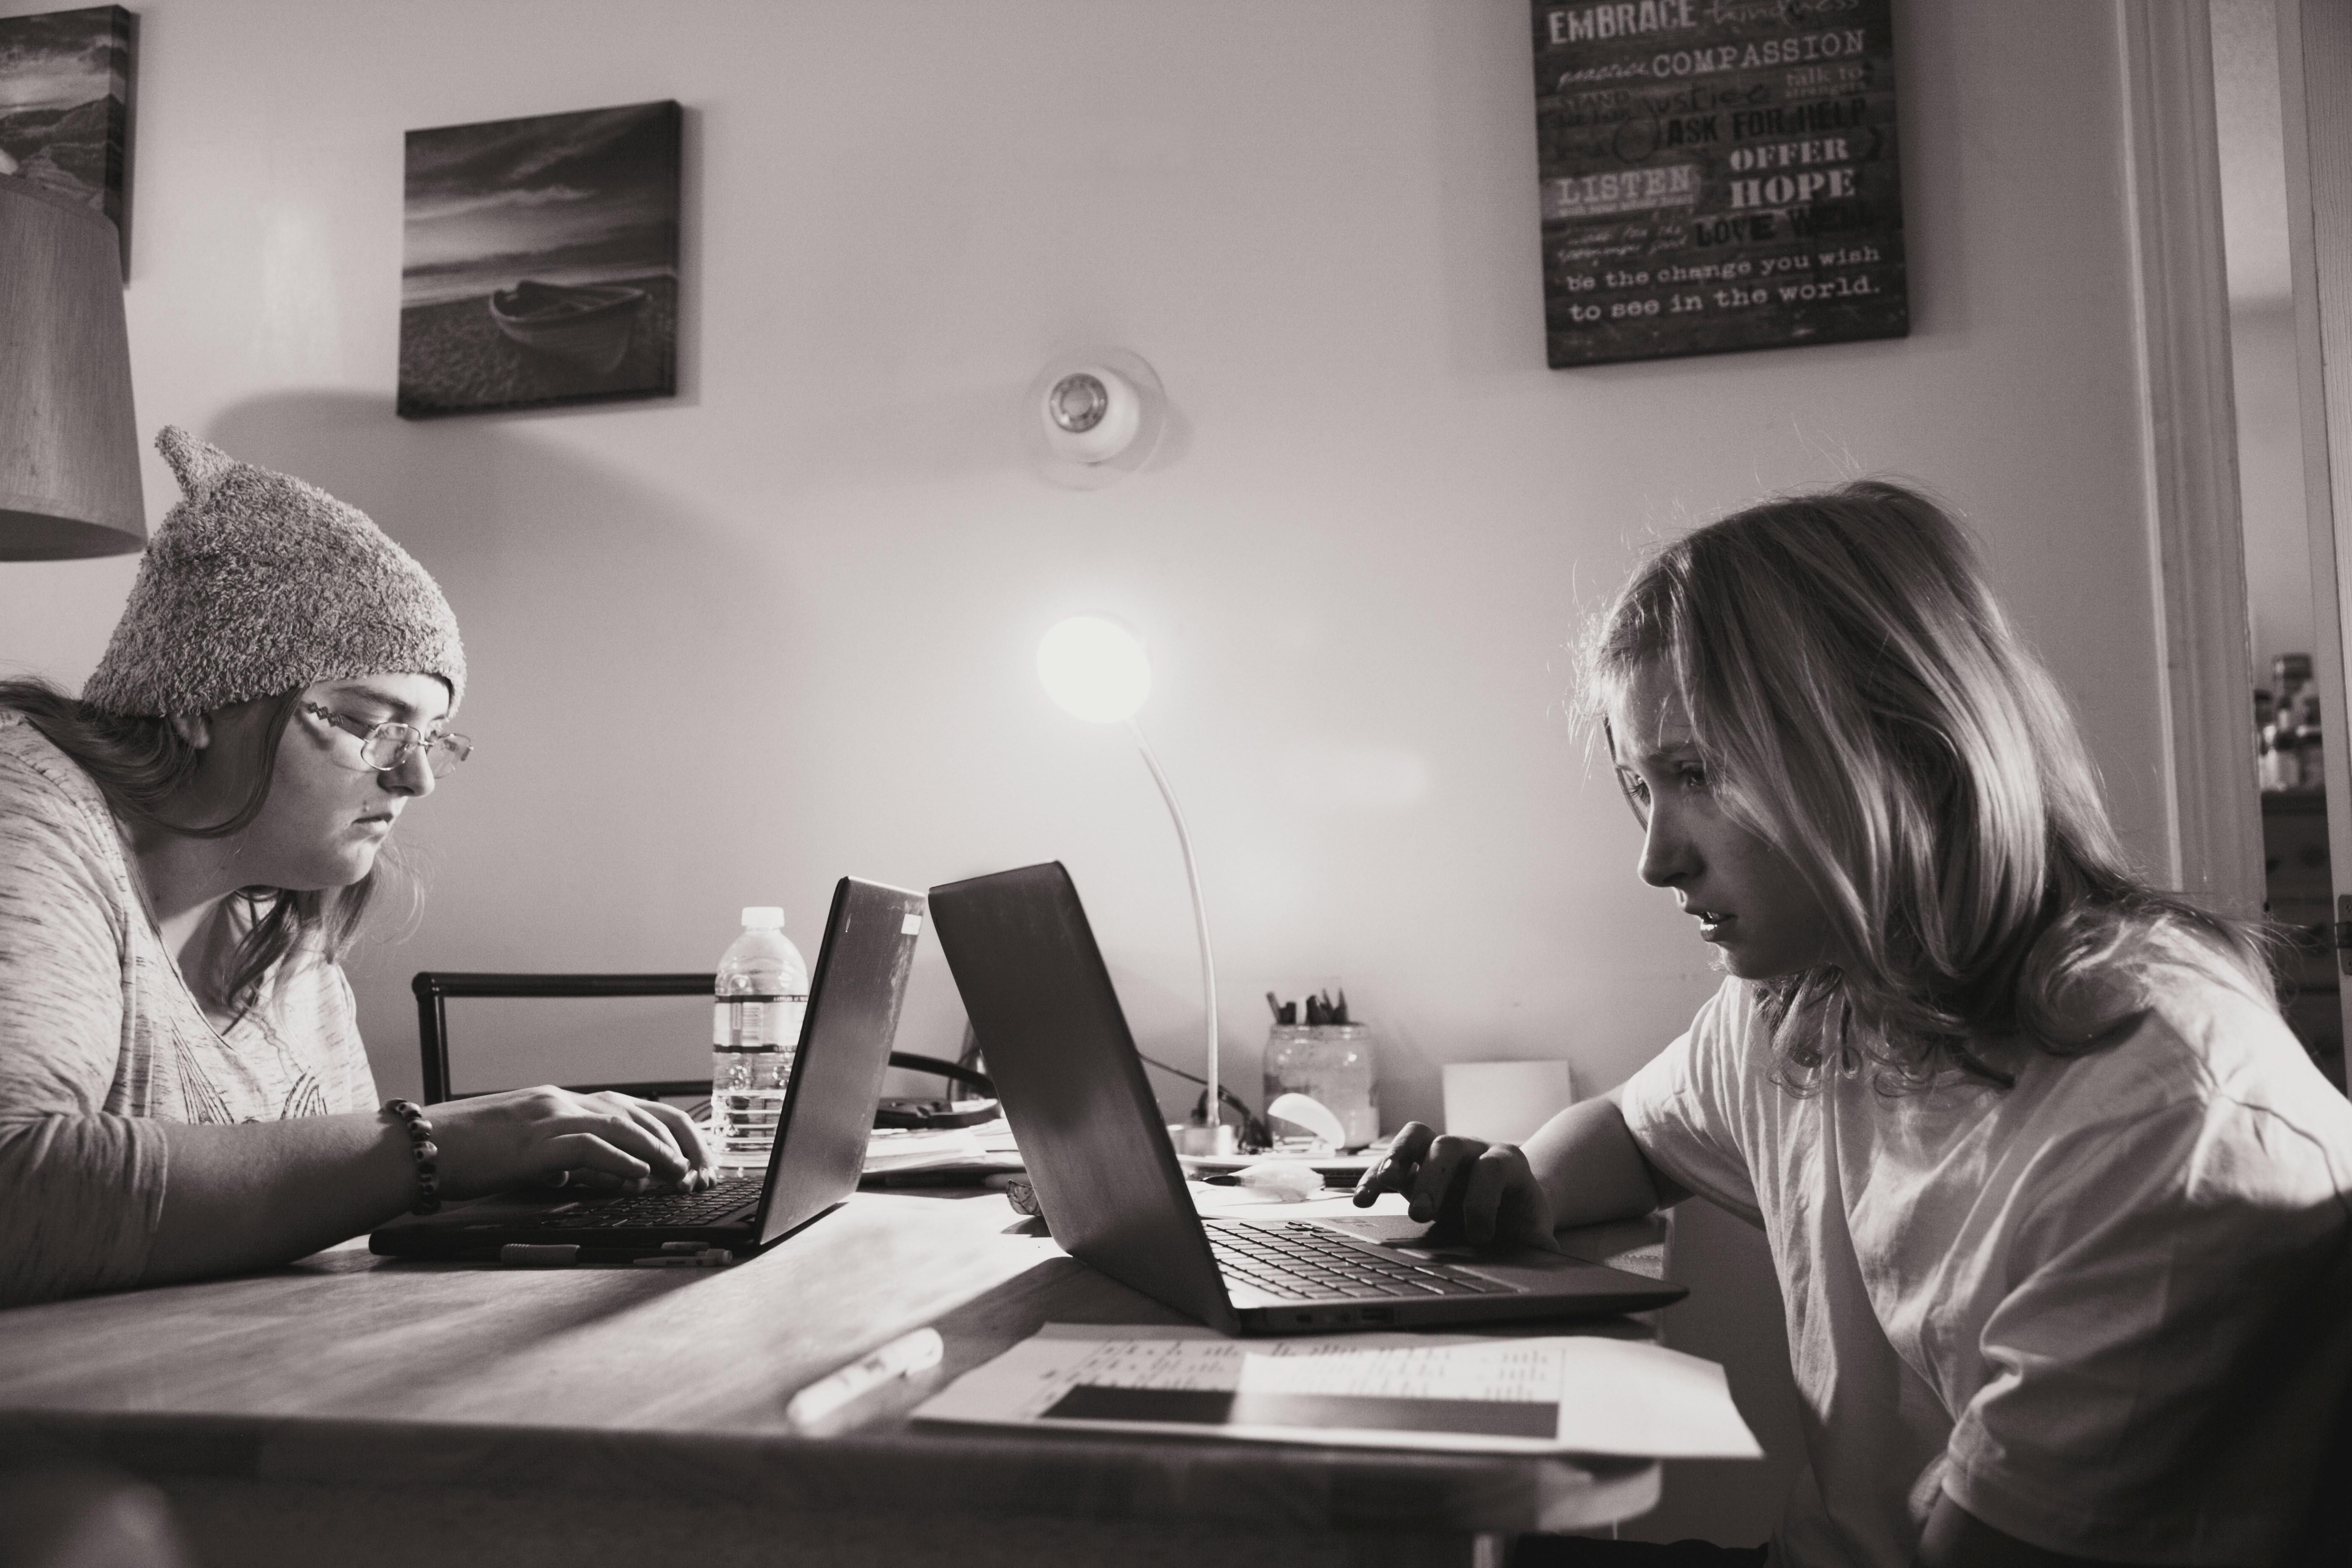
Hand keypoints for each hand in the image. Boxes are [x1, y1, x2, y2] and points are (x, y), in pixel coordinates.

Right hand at [424, 1087, 715, 1199]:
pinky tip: (641, 1176)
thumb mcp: (529, 1153)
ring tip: (685, 1175)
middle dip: (681, 1141)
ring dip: (659, 1152)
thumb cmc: (466, 1155)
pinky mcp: (532, 1142)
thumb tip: (611, 1175)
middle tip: (705, 1171)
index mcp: (563, 1102)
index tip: (697, 1158)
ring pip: (622, 1125)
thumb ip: (569, 1159)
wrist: (416, 1149)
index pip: (635, 1108)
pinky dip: (619, 1161)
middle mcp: (562, 1101)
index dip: (672, 1132)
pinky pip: (587, 1146)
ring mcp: (547, 1117)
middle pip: (641, 1111)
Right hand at [1351, 1121, 1559, 1251]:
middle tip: (1422, 1214)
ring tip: (1383, 1184)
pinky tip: (1364, 1198)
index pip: (1494, 1167)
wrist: (1512, 1202)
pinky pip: (1393, 1157)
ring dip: (1397, 1158)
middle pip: (1450, 1146)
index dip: (1484, 1199)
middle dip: (1434, 1178)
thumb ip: (1541, 1249)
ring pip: (1418, 1136)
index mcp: (1508, 1163)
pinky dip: (1376, 1175)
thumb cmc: (1522, 1219)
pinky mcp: (1416, 1163)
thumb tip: (1549, 1267)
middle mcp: (1473, 1149)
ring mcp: (1441, 1152)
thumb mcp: (1536, 1234)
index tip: (1479, 1236)